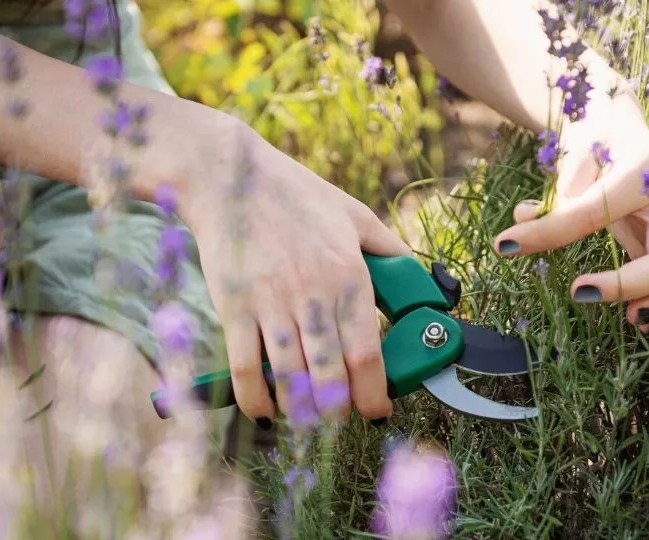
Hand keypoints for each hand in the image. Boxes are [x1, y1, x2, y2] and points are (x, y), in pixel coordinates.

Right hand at [178, 122, 410, 425]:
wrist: (231, 178)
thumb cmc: (295, 194)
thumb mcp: (354, 213)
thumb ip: (387, 247)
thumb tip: (417, 274)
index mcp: (349, 274)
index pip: (366, 352)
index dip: (374, 393)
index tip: (377, 410)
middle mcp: (313, 294)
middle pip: (331, 375)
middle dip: (339, 411)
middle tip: (341, 419)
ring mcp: (271, 302)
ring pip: (290, 378)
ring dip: (301, 411)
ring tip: (308, 421)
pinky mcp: (234, 307)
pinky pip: (245, 367)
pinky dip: (255, 398)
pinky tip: (264, 410)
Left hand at [493, 93, 648, 331]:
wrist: (623, 128)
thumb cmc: (597, 138)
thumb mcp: (573, 153)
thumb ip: (556, 190)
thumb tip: (523, 221)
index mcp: (646, 169)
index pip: (594, 211)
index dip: (550, 233)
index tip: (506, 245)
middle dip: (632, 285)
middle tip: (579, 292)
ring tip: (632, 321)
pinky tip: (642, 317)